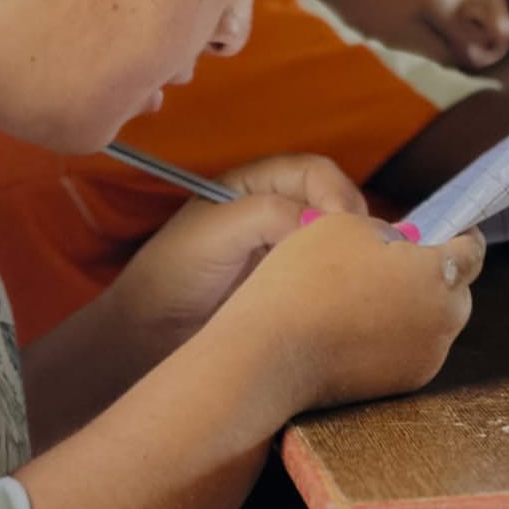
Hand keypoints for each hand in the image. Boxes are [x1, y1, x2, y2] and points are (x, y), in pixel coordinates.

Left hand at [108, 153, 367, 370]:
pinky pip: (332, 275)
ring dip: (353, 253)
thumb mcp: (215, 232)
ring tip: (357, 280)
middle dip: (354, 223)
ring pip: (340, 239)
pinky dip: (346, 281)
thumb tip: (321, 223)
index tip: (343, 228)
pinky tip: (347, 299)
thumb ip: (267, 215)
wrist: (149, 335)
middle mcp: (278, 209)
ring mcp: (288, 249)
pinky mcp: (295, 286)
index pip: (315, 172)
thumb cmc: (173, 273)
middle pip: (337, 202)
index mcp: (256, 183)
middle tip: (360, 258)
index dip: (336, 193)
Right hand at [216, 213, 483, 413]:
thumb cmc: (307, 279)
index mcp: (438, 276)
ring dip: (413, 302)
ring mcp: (425, 358)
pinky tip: (356, 321)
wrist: (273, 351)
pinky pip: (411, 346)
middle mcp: (444, 322)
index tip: (452, 227)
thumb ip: (389, 230)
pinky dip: (395, 331)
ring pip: (433, 319)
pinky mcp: (402, 383)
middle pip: (455, 288)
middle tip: (393, 256)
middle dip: (433, 270)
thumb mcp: (346, 225)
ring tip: (366, 289)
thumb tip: (402, 246)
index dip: (461, 233)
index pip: (472, 251)